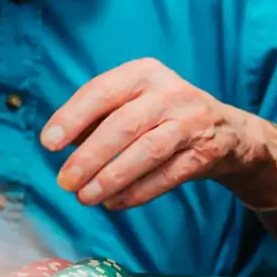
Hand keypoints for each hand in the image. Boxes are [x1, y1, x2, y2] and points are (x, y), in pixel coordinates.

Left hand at [42, 58, 276, 210]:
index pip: (102, 91)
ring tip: (85, 197)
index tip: (49, 143)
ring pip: (147, 151)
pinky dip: (138, 192)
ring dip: (112, 178)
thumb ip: (97, 118)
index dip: (72, 117)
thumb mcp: (133, 103)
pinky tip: (114, 203)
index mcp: (145, 73)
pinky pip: (168, 175)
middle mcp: (170, 92)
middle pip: (124, 125)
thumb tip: (60, 142)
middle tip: (65, 181)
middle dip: (90, 156)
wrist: (228, 131)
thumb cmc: (163, 115)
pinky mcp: (205, 152)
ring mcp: (192, 122)